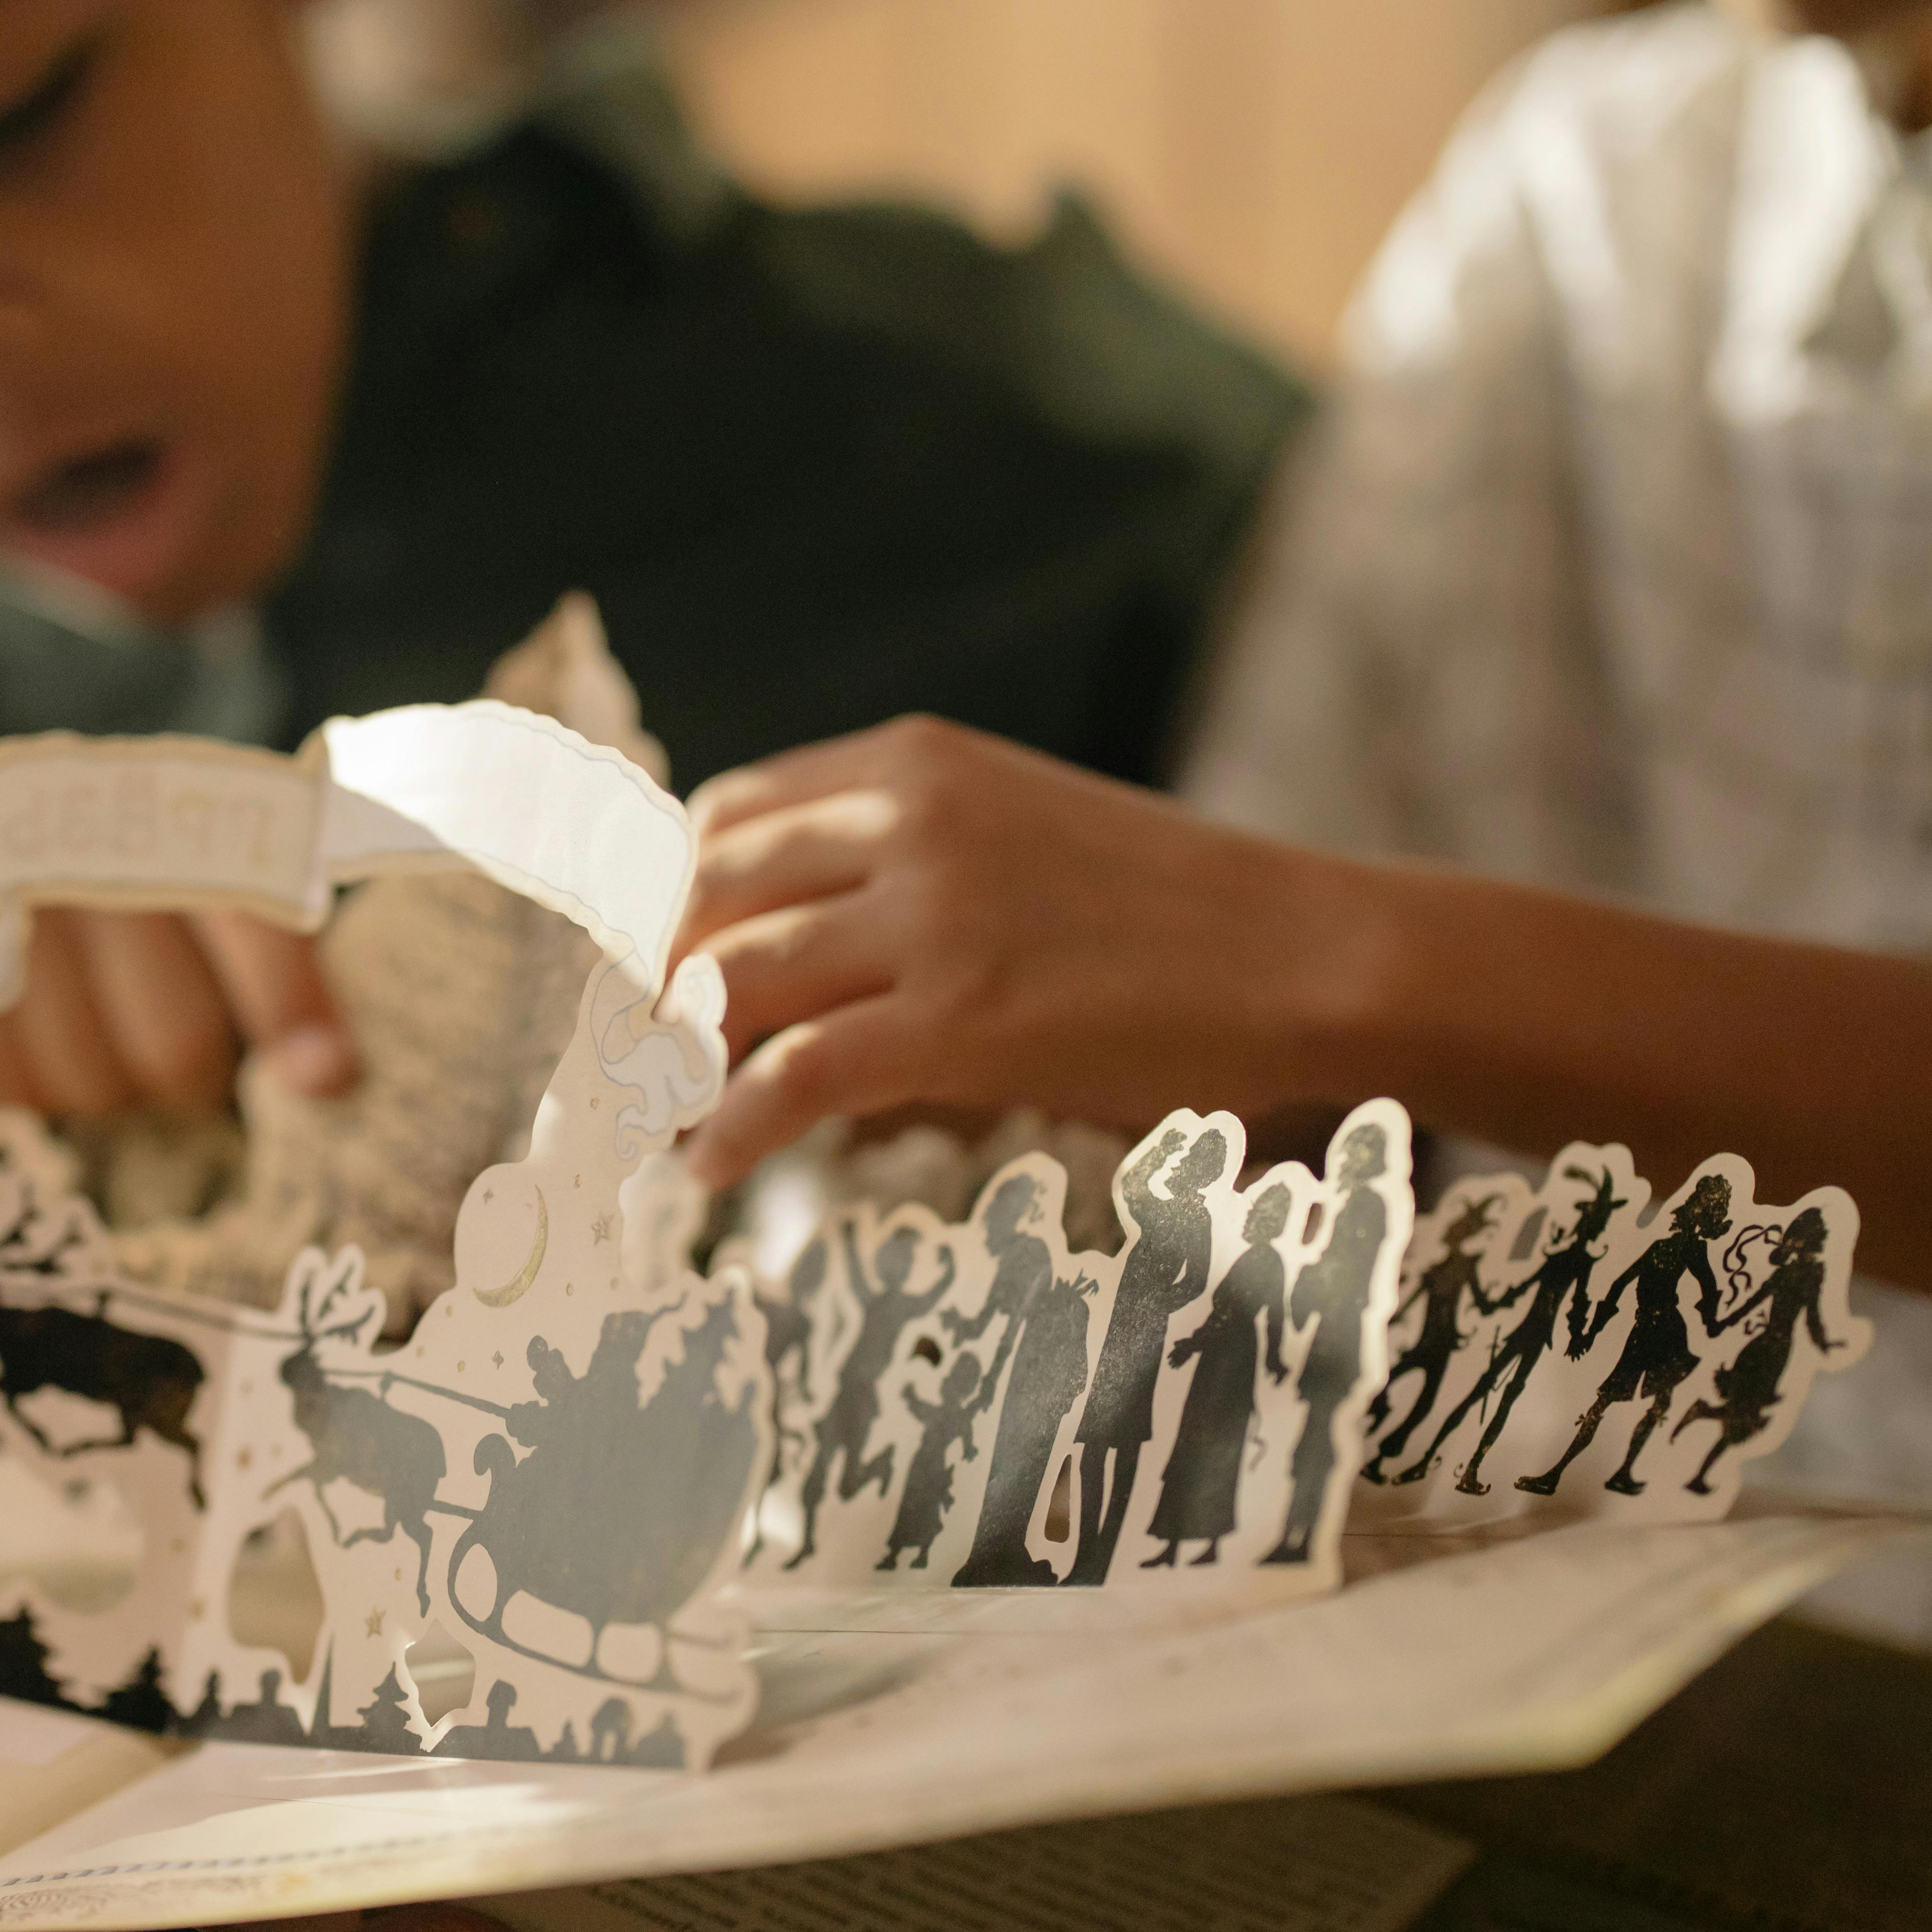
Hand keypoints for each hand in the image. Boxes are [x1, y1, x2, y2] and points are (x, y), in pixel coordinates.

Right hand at [0, 786, 358, 1115]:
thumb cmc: (101, 868)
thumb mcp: (196, 883)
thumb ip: (277, 971)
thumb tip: (332, 1076)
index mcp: (176, 820)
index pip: (257, 924)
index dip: (294, 1006)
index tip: (327, 1077)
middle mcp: (91, 850)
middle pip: (176, 1045)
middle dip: (182, 1068)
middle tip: (156, 1034)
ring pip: (91, 1081)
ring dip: (97, 1078)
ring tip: (79, 1019)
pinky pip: (7, 1085)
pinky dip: (21, 1077)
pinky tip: (13, 1023)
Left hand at [678, 717, 1386, 1185]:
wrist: (1307, 953)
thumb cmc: (1170, 913)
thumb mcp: (1017, 830)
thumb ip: (904, 853)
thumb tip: (781, 930)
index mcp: (915, 762)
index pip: (722, 816)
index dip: (661, 899)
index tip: (642, 973)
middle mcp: (909, 819)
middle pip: (704, 895)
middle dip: (645, 986)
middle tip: (625, 1064)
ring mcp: (935, 916)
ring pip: (731, 983)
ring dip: (669, 1067)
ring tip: (652, 1126)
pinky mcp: (962, 1018)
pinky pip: (794, 1075)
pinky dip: (732, 1129)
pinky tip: (711, 1169)